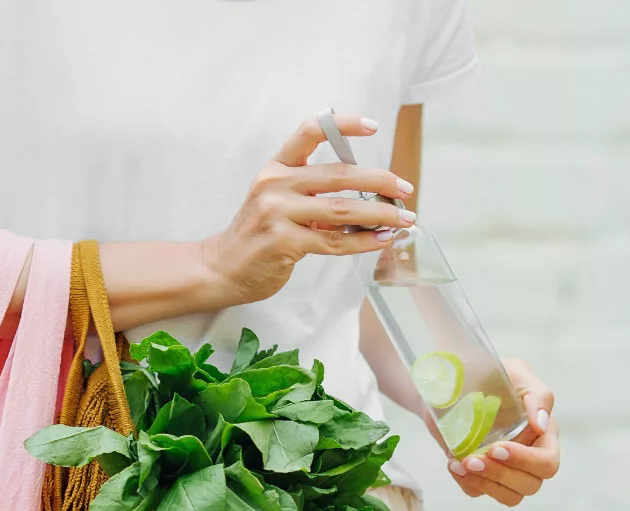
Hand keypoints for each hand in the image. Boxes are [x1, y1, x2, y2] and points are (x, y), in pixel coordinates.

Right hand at [201, 114, 416, 304]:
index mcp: (275, 168)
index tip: (374, 126)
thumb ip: (313, 194)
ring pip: (342, 209)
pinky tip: (381, 239)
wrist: (224, 268)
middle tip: (405, 189)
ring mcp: (277, 213)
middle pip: (339, 174)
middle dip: (380, 181)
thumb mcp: (278, 202)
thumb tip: (368, 198)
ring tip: (404, 219)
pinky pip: (334, 240)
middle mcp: (275, 184)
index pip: (310, 132)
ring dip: (380, 214)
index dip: (343, 124)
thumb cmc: (258, 235)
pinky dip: (363, 241)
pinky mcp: (283, 241)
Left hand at [447, 358, 559, 506]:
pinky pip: (479, 492)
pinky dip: (467, 483)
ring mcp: (505, 469)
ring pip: (510, 496)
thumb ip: (537, 394)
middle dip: (500, 474)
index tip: (497, 448)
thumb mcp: (516, 372)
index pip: (547, 462)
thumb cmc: (491, 373)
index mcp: (543, 434)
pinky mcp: (482, 474)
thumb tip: (541, 425)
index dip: (525, 461)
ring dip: (485, 483)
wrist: (452, 380)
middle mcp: (528, 456)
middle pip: (530, 485)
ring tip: (460, 463)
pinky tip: (453, 464)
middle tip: (472, 458)